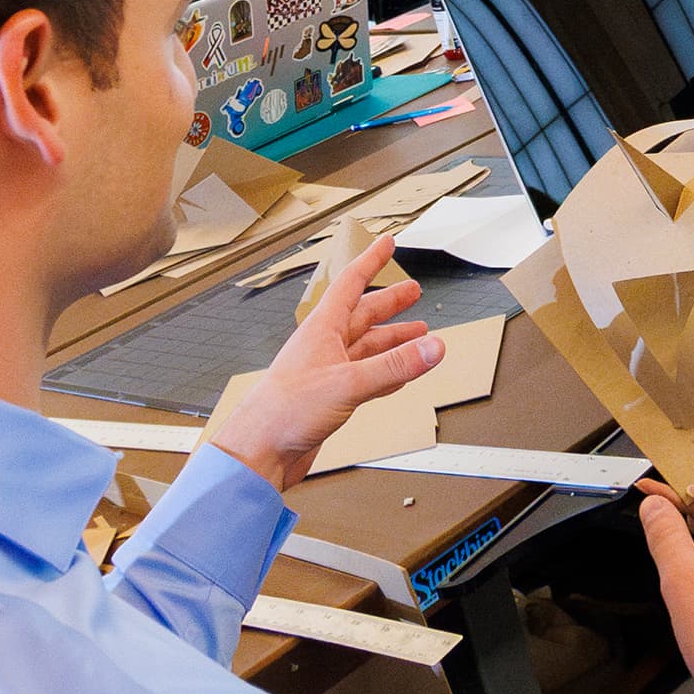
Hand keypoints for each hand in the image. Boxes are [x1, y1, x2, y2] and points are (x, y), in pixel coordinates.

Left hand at [199, 229, 440, 484]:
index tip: (386, 243)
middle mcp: (324, 346)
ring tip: (419, 335)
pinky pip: (367, 378)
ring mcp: (327, 373)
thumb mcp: (349, 382)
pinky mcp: (330, 399)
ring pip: (367, 348)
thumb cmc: (284, 410)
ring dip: (393, 341)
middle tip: (413, 292)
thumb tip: (432, 347)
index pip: (351, 284)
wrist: (260, 450)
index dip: (371, 261)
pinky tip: (400, 375)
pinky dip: (387, 373)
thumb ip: (394, 366)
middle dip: (390, 302)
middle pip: (363, 315)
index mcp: (322, 329)